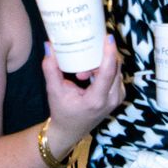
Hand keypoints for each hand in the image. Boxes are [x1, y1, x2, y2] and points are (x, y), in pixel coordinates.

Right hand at [43, 35, 123, 152]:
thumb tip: (49, 46)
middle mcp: (111, 100)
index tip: (108, 37)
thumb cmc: (62, 112)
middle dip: (100, 56)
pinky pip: (115, 75)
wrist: (70, 130)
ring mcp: (117, 98)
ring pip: (115, 70)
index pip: (108, 72)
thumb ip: (51, 69)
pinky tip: (88, 75)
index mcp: (96, 100)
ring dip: (100, 64)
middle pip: (114, 68)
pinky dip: (103, 70)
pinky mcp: (118, 96)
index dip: (109, 53)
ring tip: (81, 73)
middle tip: (85, 52)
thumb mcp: (53, 91)